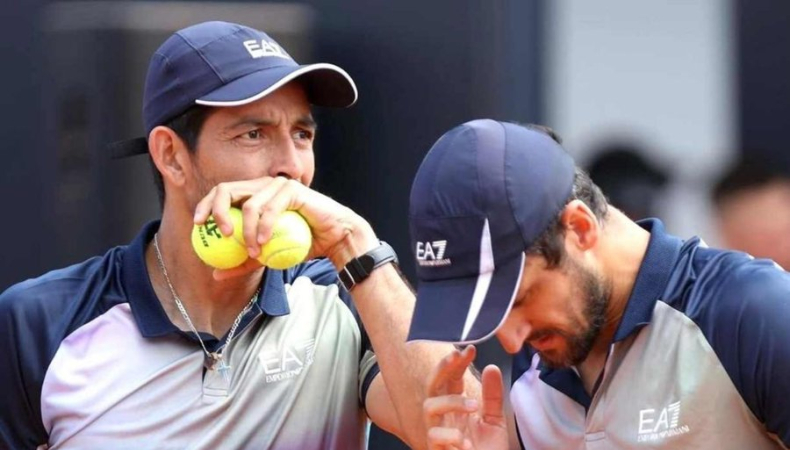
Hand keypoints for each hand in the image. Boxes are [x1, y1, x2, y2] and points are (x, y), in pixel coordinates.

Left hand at [193, 176, 377, 278]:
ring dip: (247, 232)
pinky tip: (263, 243)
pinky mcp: (292, 190)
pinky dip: (265, 228)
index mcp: (253, 194)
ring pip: (249, 205)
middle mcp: (262, 185)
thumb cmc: (301, 245)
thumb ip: (242, 262)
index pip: (222, 193)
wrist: (333, 239)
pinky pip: (271, 210)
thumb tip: (214, 274)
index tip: (198, 226)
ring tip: (252, 252)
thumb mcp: (266, 257)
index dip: (205, 205)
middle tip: (218, 234)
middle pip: (227, 189)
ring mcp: (277, 185)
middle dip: (216, 210)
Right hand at [424, 346, 508, 449]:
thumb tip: (491, 367)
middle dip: (443, 367)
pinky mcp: (437, 449)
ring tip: (473, 405)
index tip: (471, 348)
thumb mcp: (495, 422)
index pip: (451, 378)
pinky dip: (451, 436)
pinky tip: (467, 442)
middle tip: (457, 355)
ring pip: (429, 406)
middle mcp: (444, 417)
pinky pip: (434, 436)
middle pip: (433, 384)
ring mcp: (438, 433)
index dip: (457, 362)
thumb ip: (493, 396)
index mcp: (455, 407)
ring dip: (451, 401)